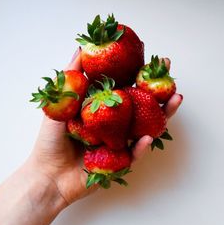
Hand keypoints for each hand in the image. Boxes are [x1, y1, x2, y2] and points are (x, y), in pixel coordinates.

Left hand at [27, 50, 182, 204]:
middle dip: (158, 90)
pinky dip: (141, 146)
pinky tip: (148, 138)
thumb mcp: (58, 105)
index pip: (125, 87)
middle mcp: (115, 123)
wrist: (47, 176)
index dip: (138, 73)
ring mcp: (120, 141)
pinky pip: (135, 154)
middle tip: (170, 75)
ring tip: (176, 100)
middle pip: (142, 104)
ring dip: (163, 114)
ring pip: (147, 126)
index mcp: (103, 108)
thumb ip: (71, 78)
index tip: (150, 56)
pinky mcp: (120, 161)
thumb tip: (81, 48)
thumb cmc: (50, 141)